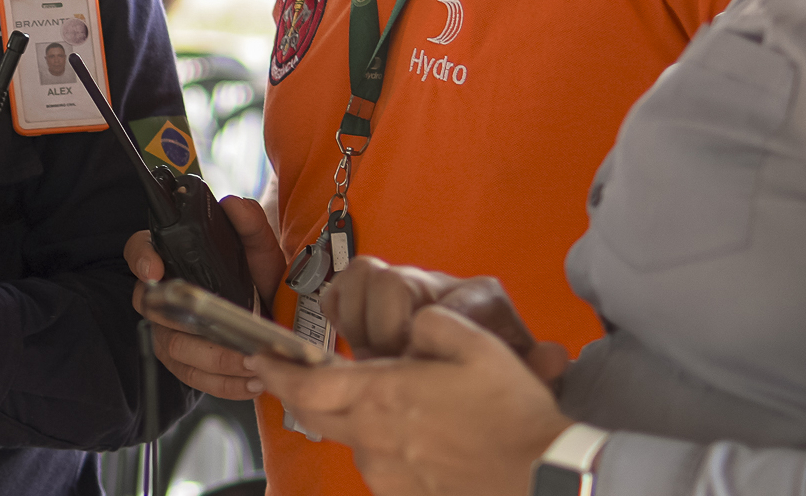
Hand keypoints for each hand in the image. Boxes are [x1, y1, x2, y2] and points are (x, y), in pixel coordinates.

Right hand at [124, 194, 286, 399]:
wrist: (271, 318)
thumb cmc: (256, 282)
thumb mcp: (261, 252)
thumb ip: (251, 227)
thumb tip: (236, 206)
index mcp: (173, 261)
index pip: (139, 250)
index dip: (141, 258)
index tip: (155, 268)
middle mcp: (163, 299)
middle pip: (155, 310)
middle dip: (190, 323)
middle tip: (224, 327)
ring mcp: (169, 334)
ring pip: (174, 349)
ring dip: (215, 359)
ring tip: (250, 361)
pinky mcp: (184, 365)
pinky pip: (193, 378)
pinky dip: (223, 383)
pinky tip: (250, 382)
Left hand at [252, 305, 575, 495]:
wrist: (543, 475)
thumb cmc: (514, 414)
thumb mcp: (477, 346)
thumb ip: (433, 326)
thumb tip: (413, 327)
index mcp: (384, 396)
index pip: (308, 385)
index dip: (277, 372)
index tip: (261, 359)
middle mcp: (374, 439)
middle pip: (316, 415)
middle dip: (301, 393)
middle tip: (295, 376)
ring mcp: (386, 474)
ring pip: (352, 440)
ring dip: (357, 420)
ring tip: (395, 407)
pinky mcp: (404, 495)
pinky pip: (380, 466)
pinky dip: (385, 448)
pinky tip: (420, 439)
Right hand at [323, 258, 566, 383]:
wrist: (478, 359)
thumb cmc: (497, 368)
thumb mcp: (521, 373)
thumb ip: (537, 366)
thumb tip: (556, 357)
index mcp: (478, 298)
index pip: (446, 303)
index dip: (425, 339)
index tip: (421, 367)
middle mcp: (436, 284)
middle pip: (393, 280)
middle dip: (384, 329)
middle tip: (390, 366)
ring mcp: (400, 284)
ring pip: (363, 276)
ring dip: (359, 323)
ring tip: (372, 358)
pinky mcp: (368, 294)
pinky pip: (340, 288)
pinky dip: (339, 314)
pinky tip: (352, 344)